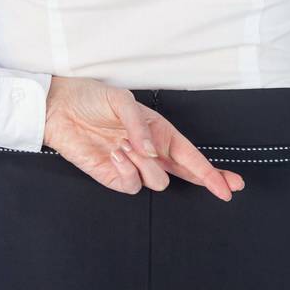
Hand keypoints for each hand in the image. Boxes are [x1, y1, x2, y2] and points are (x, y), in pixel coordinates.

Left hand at [43, 76, 243, 199]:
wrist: (58, 109)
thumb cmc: (92, 99)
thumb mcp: (122, 101)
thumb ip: (141, 127)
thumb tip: (153, 153)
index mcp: (160, 133)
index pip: (192, 156)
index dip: (212, 172)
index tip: (231, 184)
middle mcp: (151, 153)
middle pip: (187, 175)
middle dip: (208, 181)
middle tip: (224, 190)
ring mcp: (133, 167)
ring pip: (157, 182)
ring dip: (145, 165)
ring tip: (125, 145)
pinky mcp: (112, 177)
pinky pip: (130, 185)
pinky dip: (125, 170)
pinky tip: (115, 154)